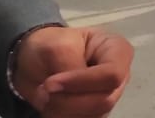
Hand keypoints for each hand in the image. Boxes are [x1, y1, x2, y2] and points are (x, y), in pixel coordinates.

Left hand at [12, 26, 133, 117]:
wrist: (35, 59)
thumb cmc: (51, 44)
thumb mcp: (58, 46)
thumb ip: (68, 66)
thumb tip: (63, 91)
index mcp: (118, 51)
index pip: (112, 74)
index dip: (82, 82)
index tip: (49, 84)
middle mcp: (119, 76)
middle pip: (104, 100)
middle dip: (68, 100)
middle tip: (43, 90)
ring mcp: (108, 96)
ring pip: (93, 115)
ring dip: (63, 111)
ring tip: (45, 96)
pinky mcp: (95, 112)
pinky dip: (63, 117)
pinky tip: (51, 105)